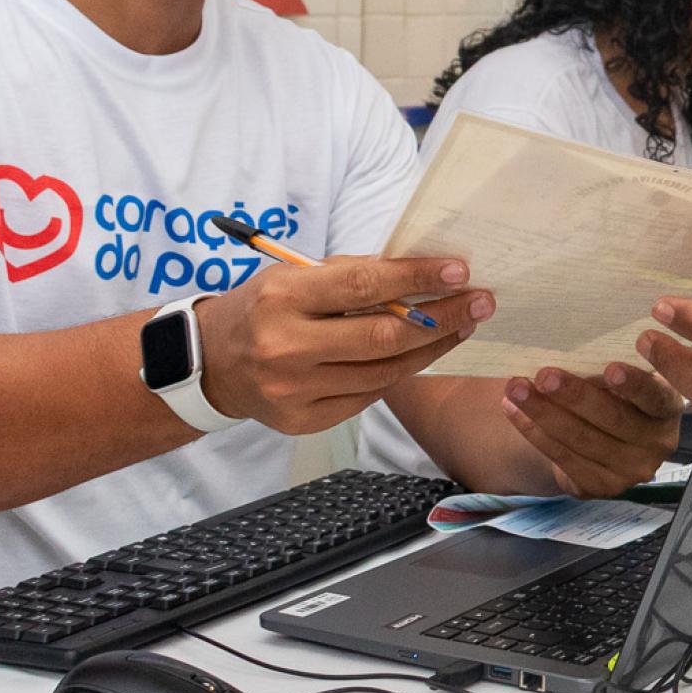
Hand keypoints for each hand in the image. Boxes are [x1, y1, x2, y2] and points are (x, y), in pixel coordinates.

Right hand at [195, 256, 490, 434]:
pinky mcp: (304, 420)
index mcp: (283, 298)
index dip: (416, 279)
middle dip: (441, 319)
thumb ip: (349, 276)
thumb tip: (418, 275)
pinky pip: (367, 396)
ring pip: (382, 372)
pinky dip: (398, 373)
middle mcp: (287, 347)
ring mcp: (295, 391)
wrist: (211, 362)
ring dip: (430, 349)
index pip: (364, 285)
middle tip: (480, 303)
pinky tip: (421, 355)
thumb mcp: (292, 276)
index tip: (460, 272)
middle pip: (382, 337)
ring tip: (461, 327)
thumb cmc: (262, 308)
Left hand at [499, 362, 683, 497]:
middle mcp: (657, 443)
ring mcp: (630, 470)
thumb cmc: (614, 394)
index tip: (611, 368)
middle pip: (613, 419)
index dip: (634, 385)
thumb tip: (566, 345)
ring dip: (544, 412)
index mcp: (667, 407)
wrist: (604, 439)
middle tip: (544, 375)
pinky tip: (514, 411)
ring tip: (516, 389)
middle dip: (574, 396)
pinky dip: (535, 432)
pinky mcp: (601, 486)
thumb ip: (608, 368)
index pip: (655, 396)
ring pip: (582, 440)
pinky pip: (564, 458)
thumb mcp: (622, 380)